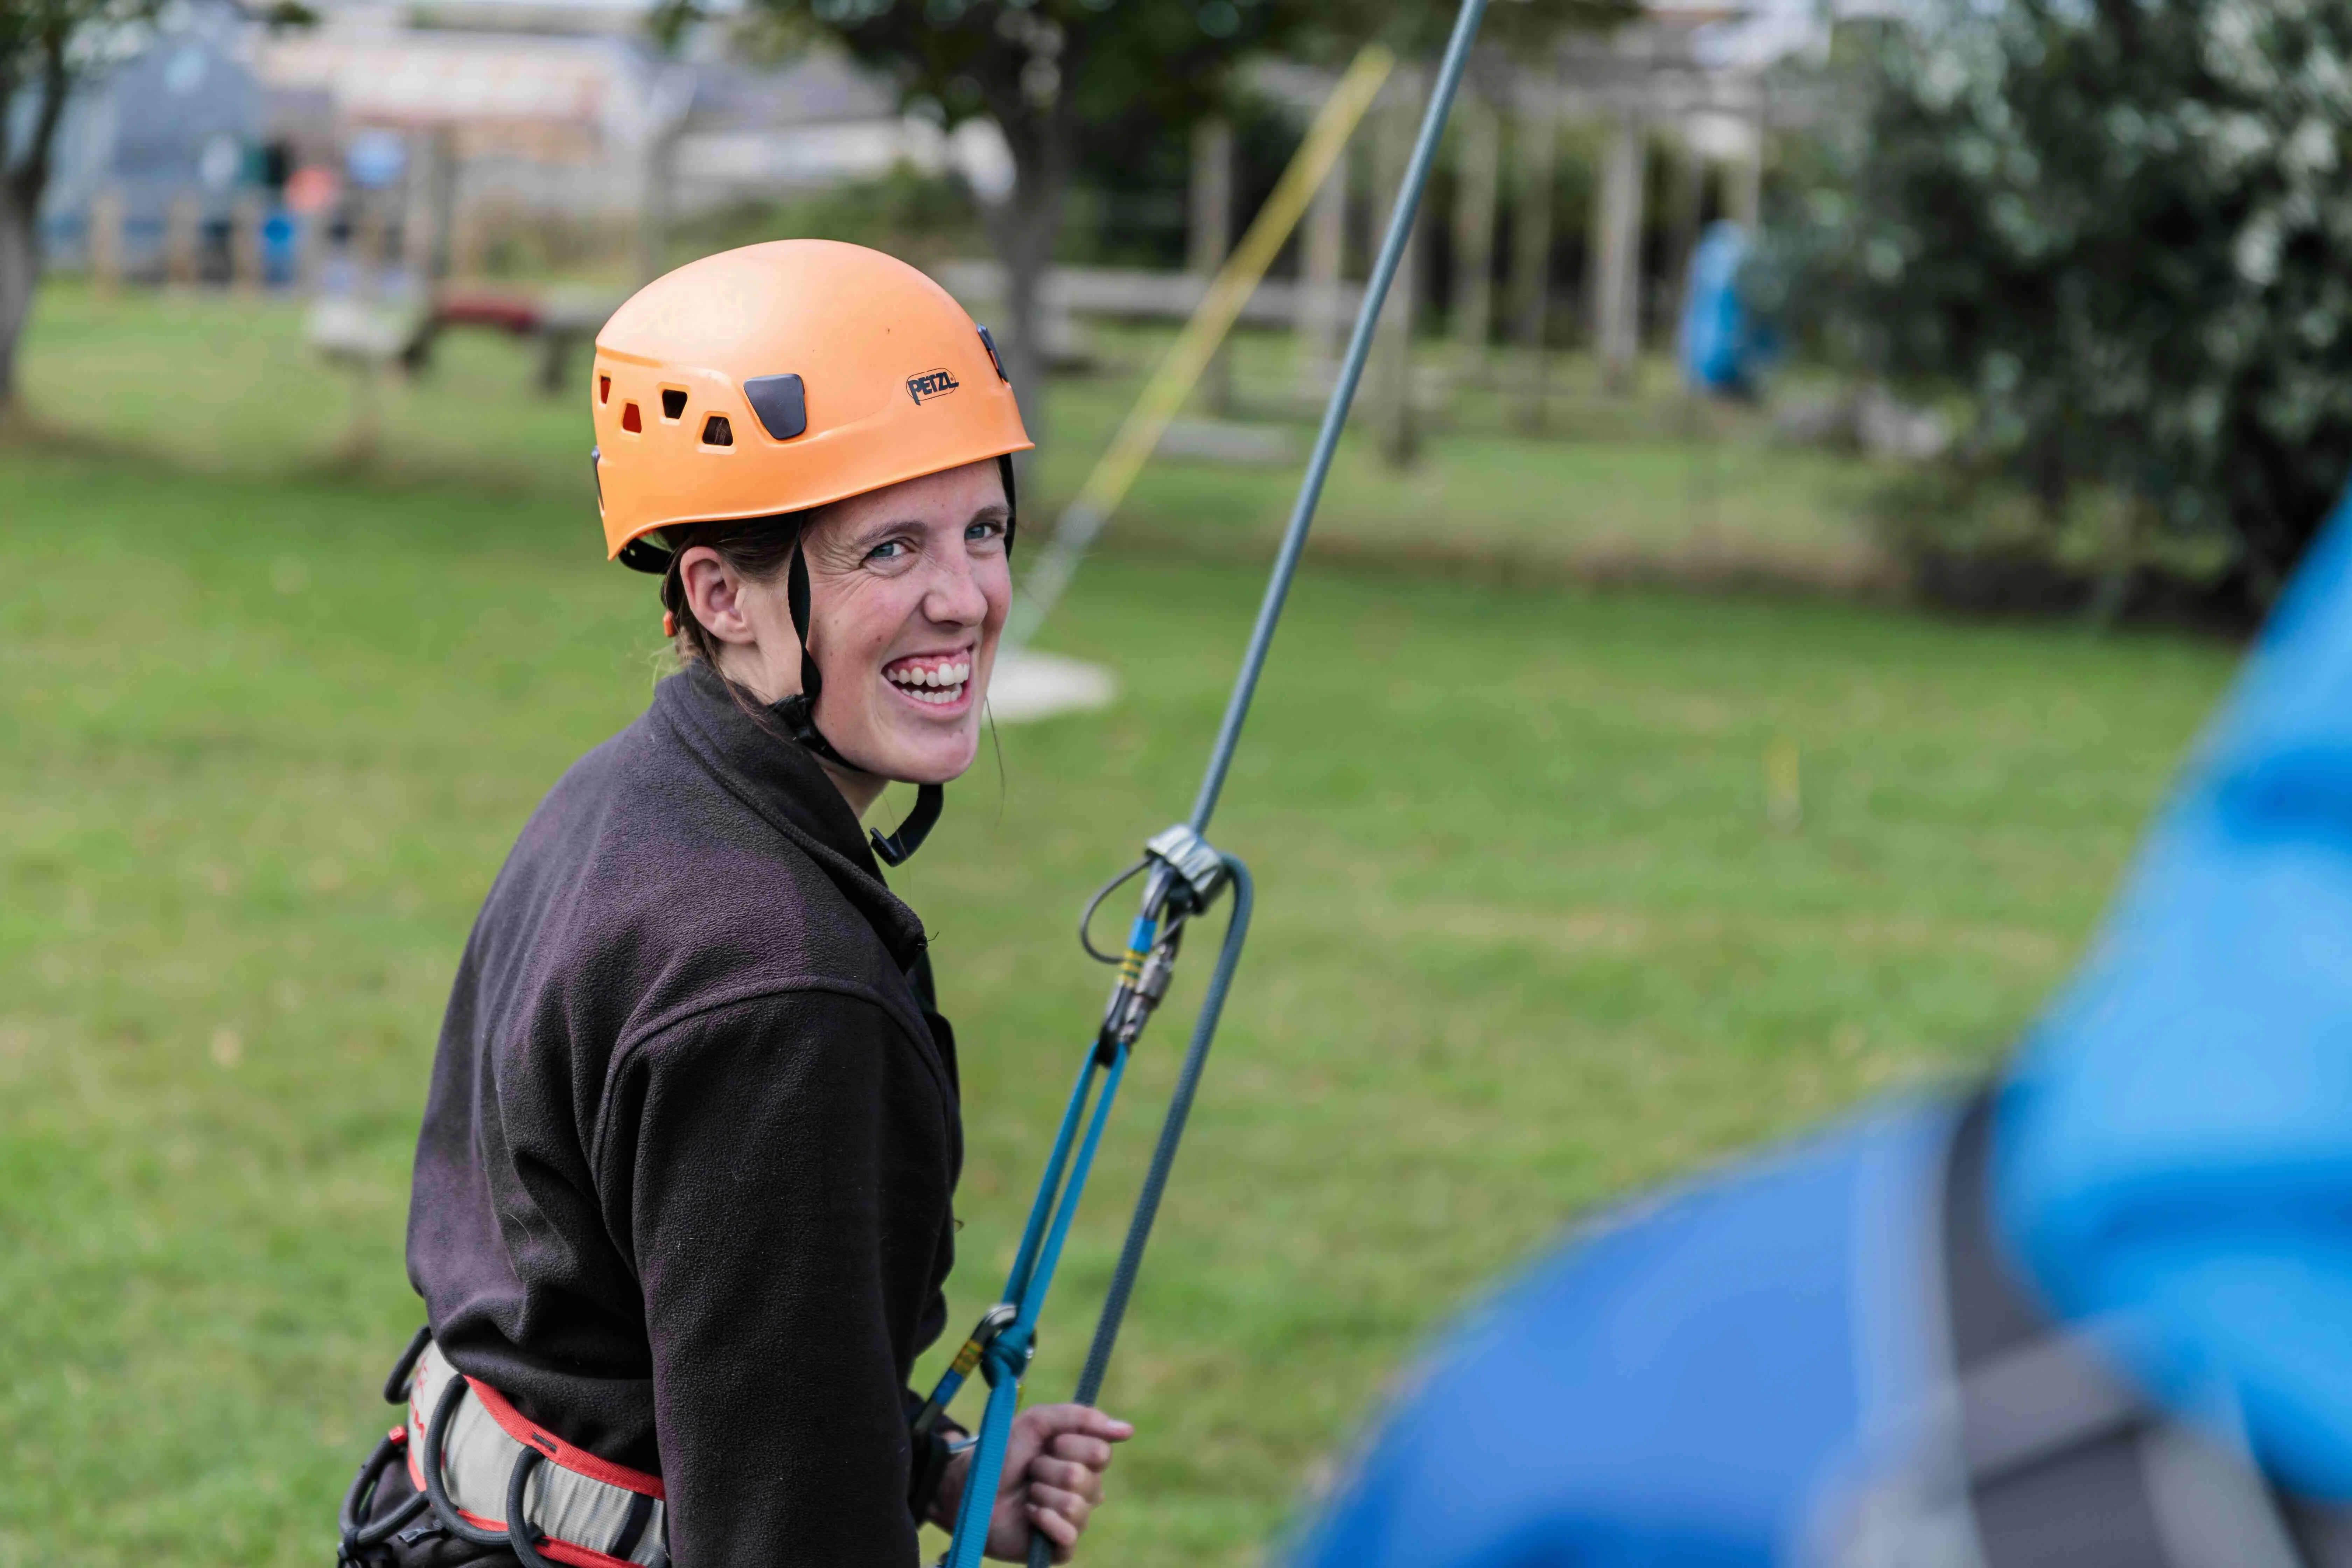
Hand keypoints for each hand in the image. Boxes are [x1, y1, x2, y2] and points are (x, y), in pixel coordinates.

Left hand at [932, 1404, 1133, 1562]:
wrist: (970, 1488)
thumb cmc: (1004, 1453)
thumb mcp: (1037, 1422)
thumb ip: (1080, 1418)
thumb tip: (1127, 1430)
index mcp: (1086, 1459)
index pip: (1100, 1451)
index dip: (1068, 1445)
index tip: (1047, 1444)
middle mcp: (1087, 1489)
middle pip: (1084, 1477)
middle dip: (1047, 1469)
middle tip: (1030, 1470)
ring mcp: (1076, 1519)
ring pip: (1074, 1505)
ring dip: (1040, 1494)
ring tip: (1026, 1493)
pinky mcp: (1061, 1546)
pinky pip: (1068, 1535)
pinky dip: (1043, 1520)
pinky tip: (1029, 1514)